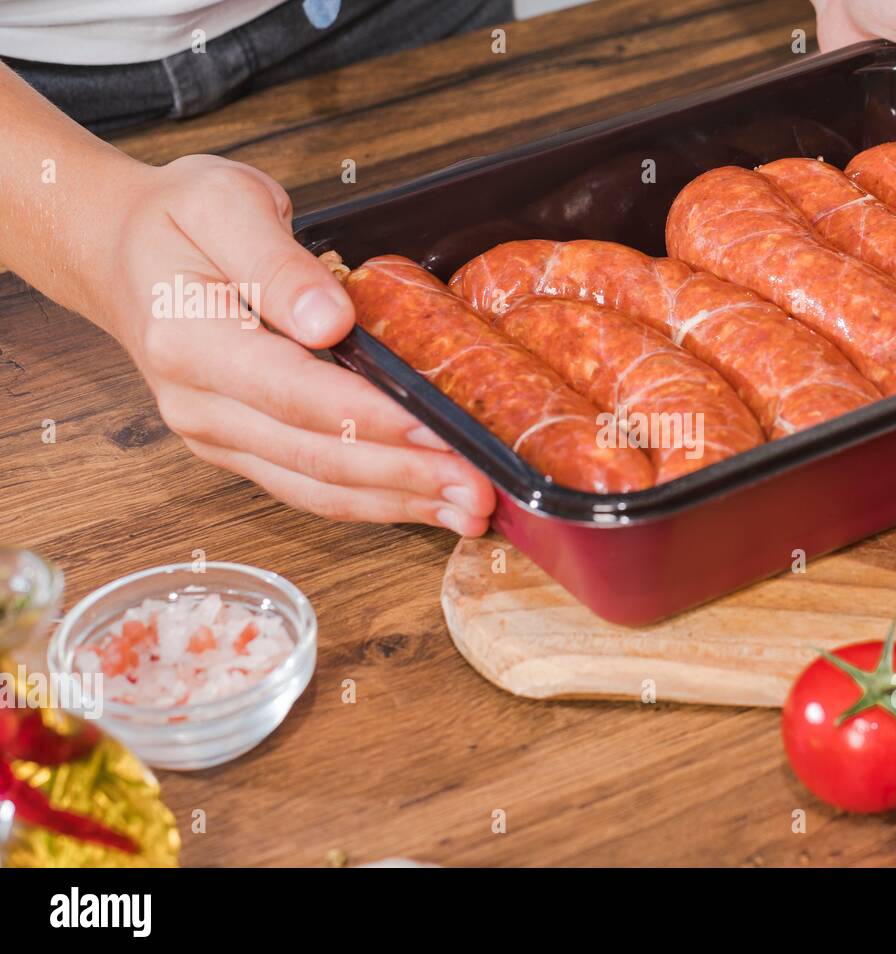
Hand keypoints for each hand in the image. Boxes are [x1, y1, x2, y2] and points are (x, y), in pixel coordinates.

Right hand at [98, 154, 494, 534]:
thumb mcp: (222, 201)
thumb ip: (276, 261)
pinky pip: (311, 488)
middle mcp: (198, 405)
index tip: (439, 433)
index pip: (294, 392)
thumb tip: (331, 320)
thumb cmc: (175, 220)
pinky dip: (373, 502)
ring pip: (316, 488)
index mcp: (189, 340)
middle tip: (479, 490)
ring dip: (398, 505)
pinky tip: (427, 504)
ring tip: (470, 512)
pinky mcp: (242, 451)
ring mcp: (217, 437)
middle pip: (313, 457)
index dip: (372, 418)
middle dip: (403, 478)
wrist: (119, 253)